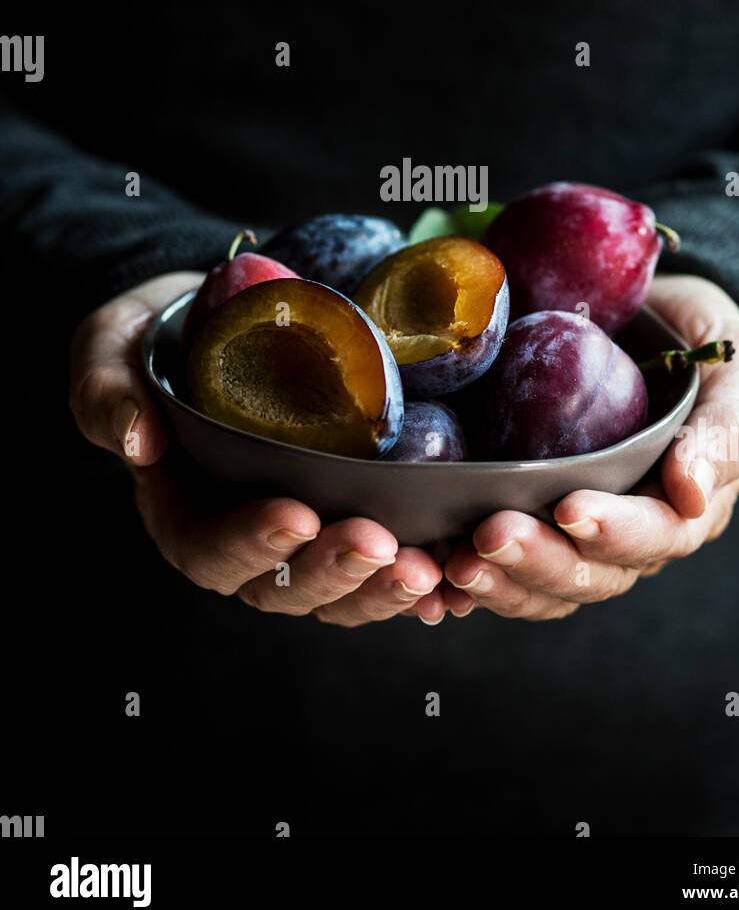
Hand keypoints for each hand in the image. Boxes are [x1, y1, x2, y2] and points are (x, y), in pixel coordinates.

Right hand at [69, 274, 447, 625]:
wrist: (223, 319)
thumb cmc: (158, 340)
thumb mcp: (111, 349)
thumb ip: (108, 391)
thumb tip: (139, 439)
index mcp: (182, 511)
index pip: (209, 549)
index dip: (252, 543)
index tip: (295, 514)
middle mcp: (244, 540)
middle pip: (283, 586)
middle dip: (333, 571)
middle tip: (380, 545)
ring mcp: (303, 535)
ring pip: (340, 589)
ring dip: (383, 587)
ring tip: (427, 568)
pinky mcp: (351, 515)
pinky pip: (384, 566)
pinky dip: (421, 582)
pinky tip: (458, 579)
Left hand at [442, 274, 738, 619]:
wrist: (653, 321)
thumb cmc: (707, 344)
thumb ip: (726, 429)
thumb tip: (691, 491)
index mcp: (689, 503)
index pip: (658, 534)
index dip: (616, 530)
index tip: (571, 508)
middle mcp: (634, 532)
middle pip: (593, 573)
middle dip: (540, 561)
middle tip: (488, 536)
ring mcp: (580, 534)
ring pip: (545, 585)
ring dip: (499, 581)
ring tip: (452, 565)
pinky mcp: (532, 520)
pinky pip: (504, 570)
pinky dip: (468, 581)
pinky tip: (431, 578)